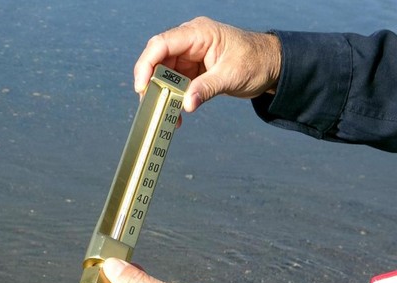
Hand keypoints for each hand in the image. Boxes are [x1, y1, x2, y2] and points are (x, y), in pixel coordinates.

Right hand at [134, 16, 281, 111]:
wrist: (273, 66)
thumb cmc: (257, 62)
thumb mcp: (232, 75)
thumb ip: (207, 88)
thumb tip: (186, 104)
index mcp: (199, 33)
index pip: (161, 44)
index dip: (146, 65)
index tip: (142, 87)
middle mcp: (190, 41)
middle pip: (157, 60)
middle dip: (151, 84)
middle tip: (151, 105)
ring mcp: (189, 55)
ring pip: (163, 74)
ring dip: (162, 95)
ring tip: (167, 115)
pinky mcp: (191, 69)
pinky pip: (174, 84)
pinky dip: (173, 99)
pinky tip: (177, 114)